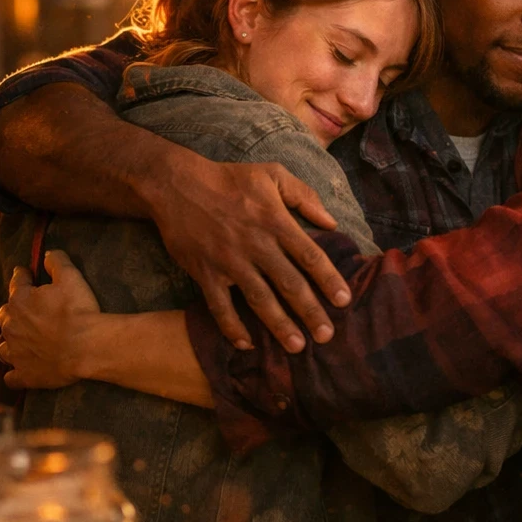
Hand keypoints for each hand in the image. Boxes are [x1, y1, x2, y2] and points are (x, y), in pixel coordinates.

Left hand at [0, 251, 98, 388]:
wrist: (85, 346)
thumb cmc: (78, 310)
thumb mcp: (71, 277)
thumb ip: (57, 262)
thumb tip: (48, 253)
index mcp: (20, 301)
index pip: (16, 283)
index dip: (21, 276)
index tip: (23, 273)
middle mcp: (11, 326)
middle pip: (4, 315)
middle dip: (12, 311)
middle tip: (24, 310)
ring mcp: (15, 353)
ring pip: (2, 347)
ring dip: (8, 343)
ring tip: (18, 342)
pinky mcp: (24, 374)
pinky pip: (12, 377)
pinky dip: (14, 373)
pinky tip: (18, 371)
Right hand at [147, 152, 349, 352]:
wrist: (176, 185)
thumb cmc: (230, 179)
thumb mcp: (272, 174)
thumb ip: (305, 196)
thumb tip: (332, 223)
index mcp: (276, 221)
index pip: (309, 255)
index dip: (328, 279)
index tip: (344, 301)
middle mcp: (256, 245)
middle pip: (289, 284)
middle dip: (310, 312)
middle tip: (327, 336)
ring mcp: (229, 262)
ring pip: (259, 299)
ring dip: (279, 325)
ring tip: (297, 347)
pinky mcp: (205, 273)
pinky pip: (219, 306)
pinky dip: (232, 327)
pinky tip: (246, 345)